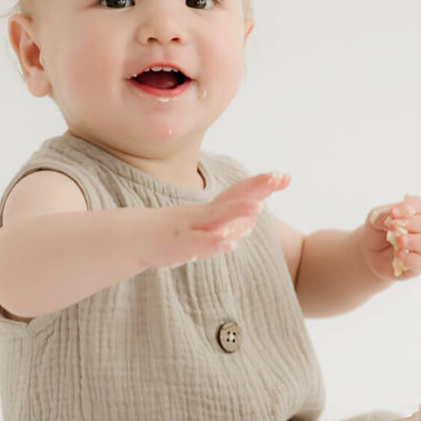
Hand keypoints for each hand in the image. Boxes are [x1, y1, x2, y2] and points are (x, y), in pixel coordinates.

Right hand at [142, 171, 288, 270]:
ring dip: (236, 212)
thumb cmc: (174, 233)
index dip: (261, 183)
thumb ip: (229, 225)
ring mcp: (191, 226)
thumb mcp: (205, 229)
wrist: (134, 237)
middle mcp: (204, 213)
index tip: (285, 175)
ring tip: (258, 207)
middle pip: (234, 197)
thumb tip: (251, 222)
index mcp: (211, 209)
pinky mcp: (179, 244)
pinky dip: (212, 243)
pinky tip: (228, 243)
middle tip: (279, 177)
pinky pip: (198, 243)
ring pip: (216, 218)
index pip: (240, 192)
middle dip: (256, 188)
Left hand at [361, 193, 420, 280]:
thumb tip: (392, 218)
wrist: (371, 255)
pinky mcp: (420, 264)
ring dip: (413, 241)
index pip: (418, 204)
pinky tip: (399, 255)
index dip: (408, 206)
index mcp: (415, 213)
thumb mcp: (374, 220)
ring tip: (398, 241)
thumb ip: (382, 215)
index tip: (393, 212)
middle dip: (412, 223)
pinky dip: (411, 258)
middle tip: (394, 226)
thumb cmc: (377, 233)